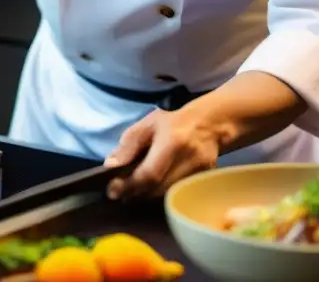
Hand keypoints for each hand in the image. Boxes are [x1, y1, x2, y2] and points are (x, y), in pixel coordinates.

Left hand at [103, 107, 222, 199]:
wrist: (208, 126)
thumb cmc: (172, 123)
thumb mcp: (146, 125)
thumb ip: (128, 145)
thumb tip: (110, 165)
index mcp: (172, 142)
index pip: (149, 173)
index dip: (130, 185)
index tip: (113, 191)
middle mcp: (189, 160)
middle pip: (158, 189)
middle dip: (136, 192)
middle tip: (120, 192)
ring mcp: (200, 173)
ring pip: (167, 195)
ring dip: (147, 195)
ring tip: (133, 190)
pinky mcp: (204, 181)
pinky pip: (178, 194)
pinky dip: (162, 194)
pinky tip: (152, 189)